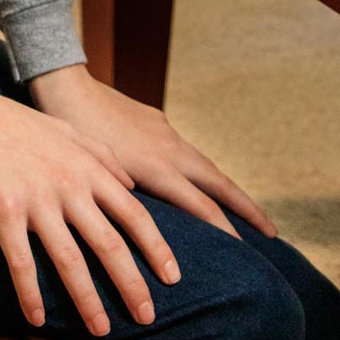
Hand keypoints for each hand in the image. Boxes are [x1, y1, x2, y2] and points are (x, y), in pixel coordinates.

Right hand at [0, 71, 180, 333]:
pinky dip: (30, 294)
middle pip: (109, 244)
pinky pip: (21, 262)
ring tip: (101, 330)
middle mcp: (68, 185)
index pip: (134, 214)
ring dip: (88, 300)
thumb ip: (102, 155)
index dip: (156, 248)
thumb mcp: (66, 129)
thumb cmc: (14, 121)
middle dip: (132, 285)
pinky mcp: (3, 211)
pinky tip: (36, 319)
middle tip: (147, 318)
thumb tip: (131, 186)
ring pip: (70, 261)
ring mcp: (36, 200)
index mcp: (87, 166)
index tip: (172, 278)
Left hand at [29, 64, 278, 243]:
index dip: (226, 231)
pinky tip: (197, 179)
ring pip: (205, 166)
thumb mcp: (96, 176)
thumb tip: (140, 232)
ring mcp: (165, 132)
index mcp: (158, 166)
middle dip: (247, 209)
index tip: (248, 253)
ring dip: (226, 190)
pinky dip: (199, 170)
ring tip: (243, 212)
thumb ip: (123, 201)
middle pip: (220, 183)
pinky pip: (185, 150)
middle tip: (273, 235)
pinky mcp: (156, 120)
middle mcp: (170, 149)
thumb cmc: (72, 137)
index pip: (204, 205)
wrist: (65, 85)